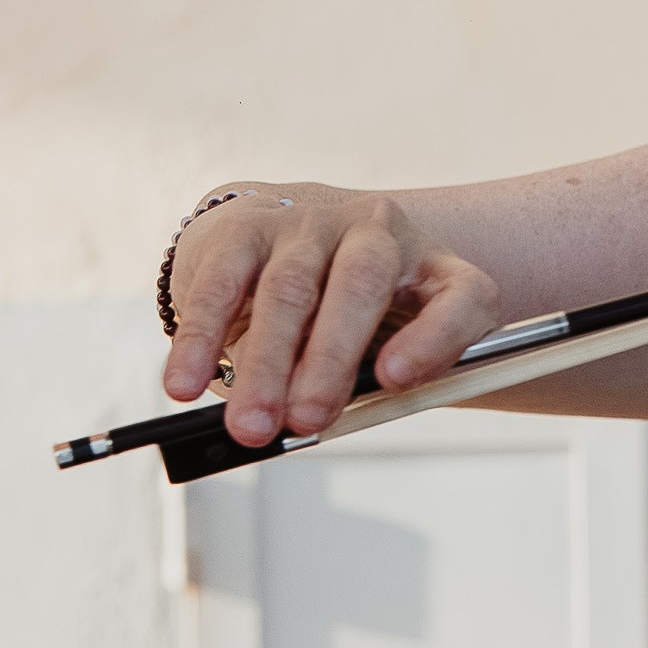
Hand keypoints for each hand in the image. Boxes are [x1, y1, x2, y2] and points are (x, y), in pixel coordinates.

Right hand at [163, 187, 502, 447]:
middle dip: (329, 362)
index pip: (462, 297)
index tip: (399, 381)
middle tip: (307, 422)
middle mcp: (379, 232)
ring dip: (264, 365)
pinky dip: (200, 340)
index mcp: (434, 267)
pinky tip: (185, 384)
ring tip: (251, 425)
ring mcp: (312, 223)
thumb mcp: (386, 342)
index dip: (436, 339)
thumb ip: (372, 384)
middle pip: (360, 288)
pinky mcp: (248, 228)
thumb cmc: (353, 309)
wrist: (294, 230)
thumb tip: (313, 425)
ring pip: (288, 289)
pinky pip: (222, 284)